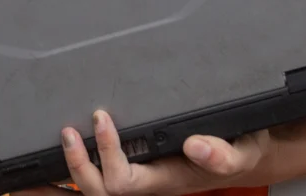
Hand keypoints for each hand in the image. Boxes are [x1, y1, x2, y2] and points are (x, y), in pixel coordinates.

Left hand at [18, 110, 268, 195]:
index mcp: (166, 181)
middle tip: (68, 131)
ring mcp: (141, 183)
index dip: (107, 154)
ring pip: (98, 190)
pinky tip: (71, 151)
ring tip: (63, 137)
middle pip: (101, 191)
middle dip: (78, 166)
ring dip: (74, 169)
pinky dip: (82, 169)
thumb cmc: (239, 151)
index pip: (123, 180)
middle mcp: (149, 186)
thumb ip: (221, 153)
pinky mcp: (137, 174)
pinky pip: (103, 180)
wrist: (239, 158)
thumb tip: (194, 144)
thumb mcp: (242, 151)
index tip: (101, 117)